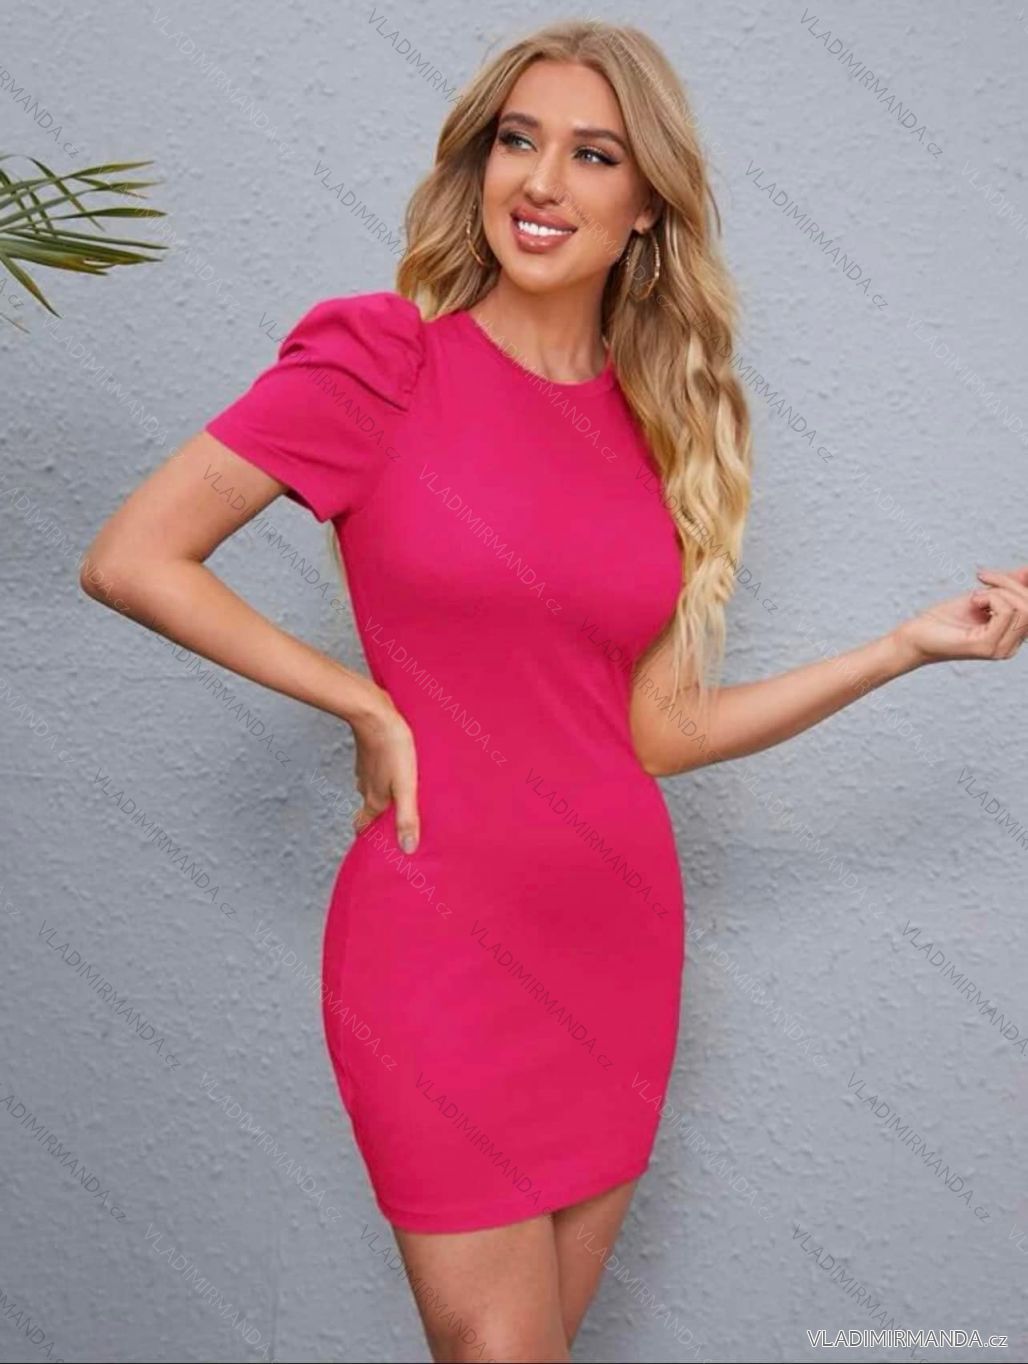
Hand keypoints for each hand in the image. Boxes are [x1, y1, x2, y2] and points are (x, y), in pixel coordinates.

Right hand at [350, 697, 419, 853]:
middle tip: (392, 824)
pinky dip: (382, 775)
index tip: (372, 849)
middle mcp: (366, 786)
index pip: (363, 825)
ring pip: (370, 787)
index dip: (367, 837)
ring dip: (381, 795)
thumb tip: (408, 849)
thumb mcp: (405, 786)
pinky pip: (374, 770)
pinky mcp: (369, 751)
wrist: (373, 713)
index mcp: (374, 799)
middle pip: (368, 808)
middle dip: (378, 817)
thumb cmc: (393, 749)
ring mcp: (365, 768)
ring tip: (396, 798)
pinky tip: (393, 769)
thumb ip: (407, 817)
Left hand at [890, 565, 1027, 666]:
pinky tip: (973, 601)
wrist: (915, 636)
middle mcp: (1011, 646)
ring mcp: (1001, 649)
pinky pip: (1006, 612)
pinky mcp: (988, 646)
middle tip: (983, 578)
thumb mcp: (982, 596)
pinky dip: (991, 597)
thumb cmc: (944, 619)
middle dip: (1009, 583)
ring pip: (1023, 608)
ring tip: (975, 595)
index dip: (1023, 585)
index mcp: (1012, 636)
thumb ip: (1007, 586)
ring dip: (998, 590)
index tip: (996, 574)